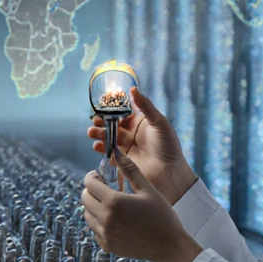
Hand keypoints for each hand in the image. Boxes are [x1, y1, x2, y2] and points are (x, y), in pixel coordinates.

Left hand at [81, 150, 202, 261]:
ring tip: (112, 204)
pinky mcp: (107, 245)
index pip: (89, 183)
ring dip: (94, 206)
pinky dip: (100, 222)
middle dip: (92, 190)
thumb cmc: (162, 215)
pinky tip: (116, 219)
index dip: (93, 176)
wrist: (169, 246)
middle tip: (106, 189)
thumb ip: (130, 170)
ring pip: (87, 214)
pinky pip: (94, 229)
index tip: (101, 176)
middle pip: (84, 198)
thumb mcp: (148, 189)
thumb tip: (116, 152)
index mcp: (114, 202)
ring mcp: (104, 234)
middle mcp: (105, 218)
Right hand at [89, 87, 197, 204]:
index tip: (102, 105)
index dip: (111, 109)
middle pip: (111, 124)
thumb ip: (145, 106)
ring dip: (98, 133)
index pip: (121, 112)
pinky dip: (100, 147)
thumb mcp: (159, 122)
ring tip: (92, 132)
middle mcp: (130, 133)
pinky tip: (98, 145)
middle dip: (101, 121)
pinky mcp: (121, 160)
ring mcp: (125, 146)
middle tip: (96, 120)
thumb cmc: (168, 146)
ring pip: (107, 136)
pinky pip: (107, 152)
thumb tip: (133, 89)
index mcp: (139, 122)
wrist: (170, 172)